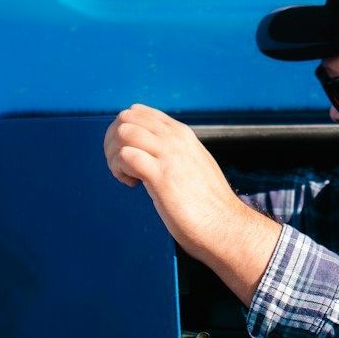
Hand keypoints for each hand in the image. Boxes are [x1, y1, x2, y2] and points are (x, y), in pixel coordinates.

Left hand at [104, 105, 281, 299]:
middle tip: (119, 166)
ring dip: (114, 155)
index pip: (140, 112)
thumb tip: (151, 155)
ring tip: (125, 175)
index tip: (126, 154)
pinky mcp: (162, 176)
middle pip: (126, 119)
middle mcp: (175, 138)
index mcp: (182, 134)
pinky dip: (119, 170)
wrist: (225, 225)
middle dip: (112, 141)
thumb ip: (174, 153)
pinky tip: (132, 184)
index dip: (123, 131)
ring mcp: (169, 155)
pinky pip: (126, 156)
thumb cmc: (208, 204)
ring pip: (124, 132)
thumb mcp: (193, 164)